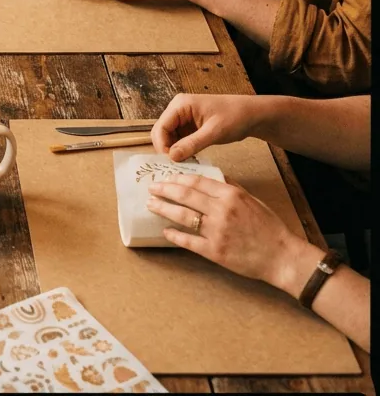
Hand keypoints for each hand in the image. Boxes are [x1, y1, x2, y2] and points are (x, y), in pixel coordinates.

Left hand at [147, 173, 316, 294]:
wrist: (282, 256)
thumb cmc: (269, 228)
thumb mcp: (252, 200)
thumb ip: (231, 188)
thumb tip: (214, 177)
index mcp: (231, 195)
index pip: (197, 182)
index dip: (178, 178)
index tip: (166, 177)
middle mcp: (222, 211)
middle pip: (185, 196)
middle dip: (164, 190)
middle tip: (151, 188)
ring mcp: (217, 231)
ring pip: (182, 216)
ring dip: (163, 209)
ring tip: (151, 205)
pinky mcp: (214, 251)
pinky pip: (188, 241)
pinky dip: (174, 235)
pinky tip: (165, 231)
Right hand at [151, 92, 261, 160]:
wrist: (252, 115)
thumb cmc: (236, 117)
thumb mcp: (214, 132)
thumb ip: (192, 144)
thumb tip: (172, 157)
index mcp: (180, 105)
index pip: (161, 127)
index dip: (162, 145)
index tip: (171, 162)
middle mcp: (178, 109)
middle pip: (161, 132)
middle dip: (166, 148)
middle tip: (176, 165)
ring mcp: (183, 118)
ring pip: (169, 137)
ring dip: (174, 150)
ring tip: (184, 163)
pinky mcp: (189, 126)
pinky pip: (179, 139)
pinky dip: (181, 149)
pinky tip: (189, 158)